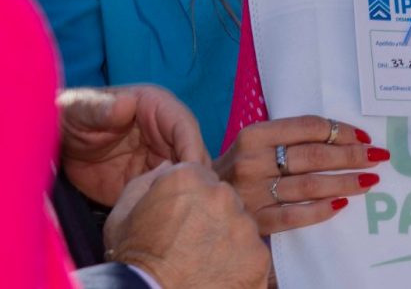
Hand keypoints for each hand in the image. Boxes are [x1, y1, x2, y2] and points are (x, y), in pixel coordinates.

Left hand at [58, 86, 208, 205]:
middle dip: (195, 178)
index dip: (192, 150)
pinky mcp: (147, 183)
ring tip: (175, 215)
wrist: (52, 142)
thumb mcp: (82, 109)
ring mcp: (158, 160)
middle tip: (190, 202)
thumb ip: (102, 108)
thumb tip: (126, 105)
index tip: (192, 175)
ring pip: (184, 179)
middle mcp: (166, 135)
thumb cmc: (72, 116)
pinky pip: (163, 197)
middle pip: (193, 157)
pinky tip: (156, 220)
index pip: (186, 129)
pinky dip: (163, 208)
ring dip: (183, 196)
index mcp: (159, 110)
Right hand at [105, 162, 268, 288]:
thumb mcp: (123, 214)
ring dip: (227, 239)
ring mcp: (244, 224)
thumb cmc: (133, 260)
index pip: (200, 177)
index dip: (189, 199)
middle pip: (224, 199)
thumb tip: (168, 165)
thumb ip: (147, 181)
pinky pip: (252, 253)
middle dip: (211, 216)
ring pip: (240, 226)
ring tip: (204, 261)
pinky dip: (240, 264)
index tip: (180, 218)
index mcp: (188, 177)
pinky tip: (218, 275)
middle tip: (191, 242)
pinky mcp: (258, 254)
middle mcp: (222, 194)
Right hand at [214, 115, 389, 234]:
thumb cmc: (240, 165)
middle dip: (352, 156)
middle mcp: (253, 161)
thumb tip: (343, 135)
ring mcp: (253, 193)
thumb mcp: (257, 142)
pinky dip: (321, 210)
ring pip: (310, 186)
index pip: (309, 127)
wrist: (200, 195)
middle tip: (377, 157)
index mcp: (255, 135)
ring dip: (346, 182)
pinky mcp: (255, 220)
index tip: (364, 136)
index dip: (341, 131)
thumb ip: (290, 135)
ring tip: (370, 180)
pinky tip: (342, 204)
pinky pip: (296, 216)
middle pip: (314, 156)